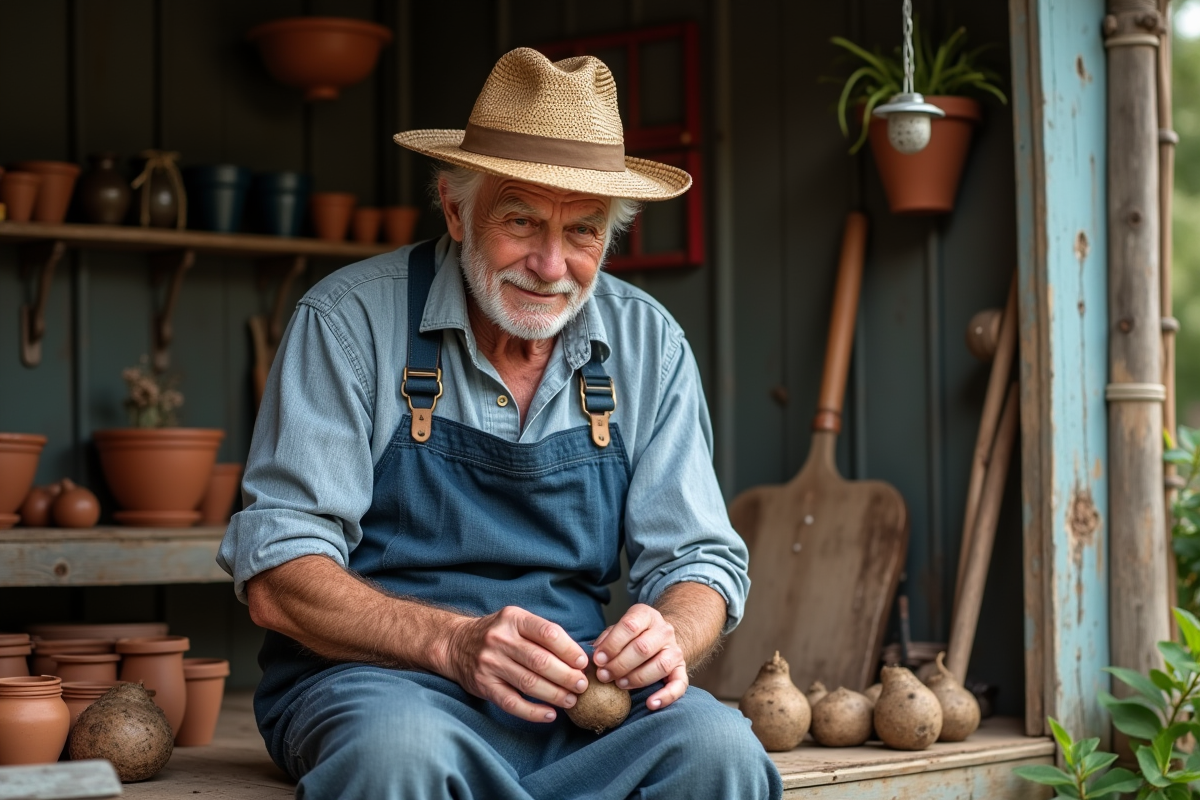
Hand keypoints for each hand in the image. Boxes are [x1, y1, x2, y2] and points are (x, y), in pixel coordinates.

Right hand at [445, 606, 588, 722]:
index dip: (570, 650)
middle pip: (540, 661)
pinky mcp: (484, 685)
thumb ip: (543, 635)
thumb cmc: (498, 634)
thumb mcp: (517, 622)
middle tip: (582, 686)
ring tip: (571, 700)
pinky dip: (533, 712)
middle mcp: (500, 639)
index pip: (548, 633)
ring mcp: (490, 663)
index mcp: (513, 619)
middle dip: (567, 676)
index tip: (583, 663)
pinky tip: (550, 714)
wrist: (456, 644)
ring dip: (555, 695)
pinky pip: (512, 703)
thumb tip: (579, 658)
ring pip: (529, 683)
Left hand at [591, 603, 687, 710]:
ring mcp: (675, 650)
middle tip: (604, 675)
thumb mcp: (618, 630)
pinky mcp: (681, 669)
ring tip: (620, 684)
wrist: (659, 640)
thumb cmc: (631, 637)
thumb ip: (606, 639)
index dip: (612, 644)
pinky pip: (679, 684)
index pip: (630, 626)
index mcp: (646, 616)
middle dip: (620, 664)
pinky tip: (651, 704)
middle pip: (644, 647)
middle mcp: (664, 630)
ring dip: (637, 678)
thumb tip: (595, 653)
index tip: (598, 659)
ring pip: (661, 665)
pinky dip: (666, 696)